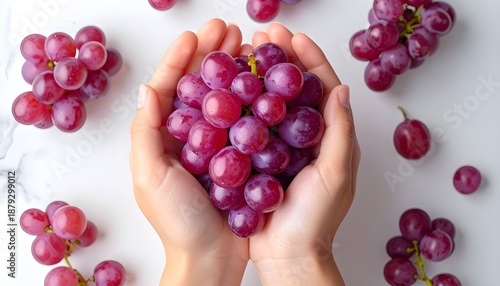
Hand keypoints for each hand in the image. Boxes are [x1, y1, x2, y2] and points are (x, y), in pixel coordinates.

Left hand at [129, 19, 251, 285]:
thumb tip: (148, 89)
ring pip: (221, 97)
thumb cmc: (178, 223)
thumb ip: (146, 133)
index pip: (169, 88)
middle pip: (197, 86)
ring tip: (245, 46)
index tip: (196, 36)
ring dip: (231, 70)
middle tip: (228, 30)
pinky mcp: (235, 155)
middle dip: (210, 55)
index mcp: (161, 137)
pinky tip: (260, 82)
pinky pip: (241, 119)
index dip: (181, 59)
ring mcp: (212, 144)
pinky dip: (249, 98)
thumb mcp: (152, 178)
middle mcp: (186, 136)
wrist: (210, 258)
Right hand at [248, 23, 360, 285]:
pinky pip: (253, 123)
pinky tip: (231, 90)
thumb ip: (340, 132)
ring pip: (272, 101)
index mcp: (331, 137)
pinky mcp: (260, 157)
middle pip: (295, 88)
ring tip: (247, 54)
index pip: (323, 87)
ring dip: (261, 75)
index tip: (293, 37)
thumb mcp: (335, 174)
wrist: (287, 254)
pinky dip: (244, 104)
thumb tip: (342, 90)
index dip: (310, 59)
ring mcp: (282, 146)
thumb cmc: (314, 219)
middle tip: (265, 36)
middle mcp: (307, 137)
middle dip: (283, 59)